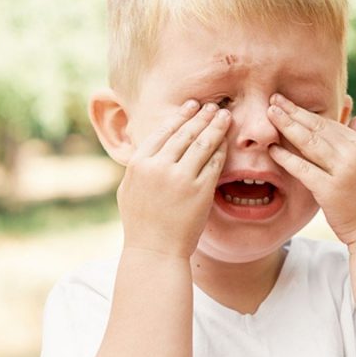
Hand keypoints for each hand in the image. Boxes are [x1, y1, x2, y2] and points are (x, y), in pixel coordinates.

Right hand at [118, 101, 230, 259]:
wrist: (154, 251)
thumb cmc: (140, 223)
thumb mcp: (129, 189)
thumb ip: (139, 166)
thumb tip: (148, 146)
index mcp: (139, 163)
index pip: (164, 131)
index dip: (180, 116)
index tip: (191, 105)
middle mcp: (159, 167)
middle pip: (186, 133)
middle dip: (202, 116)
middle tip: (213, 105)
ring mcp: (181, 178)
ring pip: (203, 143)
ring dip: (216, 126)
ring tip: (225, 116)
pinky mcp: (200, 191)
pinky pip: (215, 163)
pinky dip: (222, 149)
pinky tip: (227, 141)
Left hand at [267, 93, 355, 245]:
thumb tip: (355, 118)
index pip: (328, 122)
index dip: (305, 111)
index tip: (287, 101)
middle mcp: (353, 153)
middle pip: (317, 127)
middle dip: (293, 112)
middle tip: (272, 99)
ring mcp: (342, 171)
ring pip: (309, 143)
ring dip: (287, 126)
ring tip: (269, 114)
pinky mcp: (330, 190)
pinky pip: (303, 169)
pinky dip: (286, 157)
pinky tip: (272, 149)